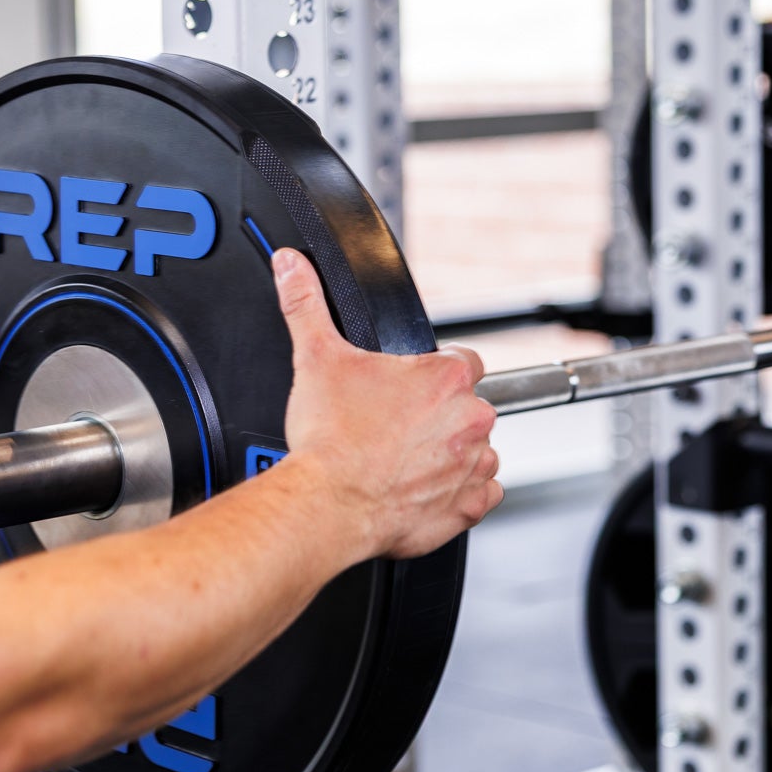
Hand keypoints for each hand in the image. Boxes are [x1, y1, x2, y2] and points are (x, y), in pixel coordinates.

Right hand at [271, 248, 502, 560]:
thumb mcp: (314, 357)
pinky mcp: (467, 506)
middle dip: (438, 416)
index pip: (462, 360)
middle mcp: (470, 418)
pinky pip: (479, 494)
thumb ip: (305, 303)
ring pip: (476, 450)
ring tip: (403, 459)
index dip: (432, 373)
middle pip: (467, 407)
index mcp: (445, 377)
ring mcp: (473, 464)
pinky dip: (457, 492)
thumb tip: (292, 266)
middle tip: (394, 427)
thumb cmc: (328, 440)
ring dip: (449, 453)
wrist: (326, 505)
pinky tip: (420, 487)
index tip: (408, 389)